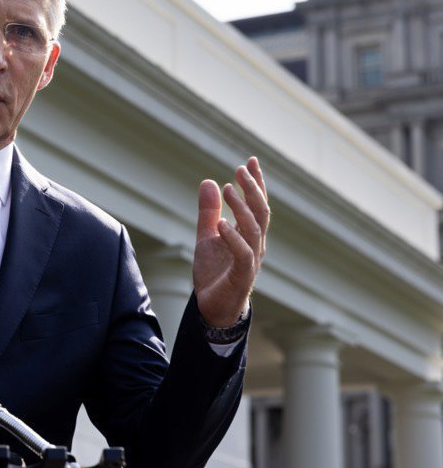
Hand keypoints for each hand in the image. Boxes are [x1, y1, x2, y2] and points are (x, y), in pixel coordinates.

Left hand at [192, 157, 268, 326]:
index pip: (257, 204)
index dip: (257, 182)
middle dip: (253, 189)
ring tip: (228, 189)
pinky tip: (222, 223)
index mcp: (249, 234)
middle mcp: (255, 244)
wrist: (212, 307)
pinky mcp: (242, 275)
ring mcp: (251, 260)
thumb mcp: (206, 236)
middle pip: (261, 212)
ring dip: (242, 208)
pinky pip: (243, 254)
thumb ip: (208, 212)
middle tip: (240, 169)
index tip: (251, 160)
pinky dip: (234, 237)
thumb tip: (209, 182)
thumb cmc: (214, 272)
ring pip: (254, 229)